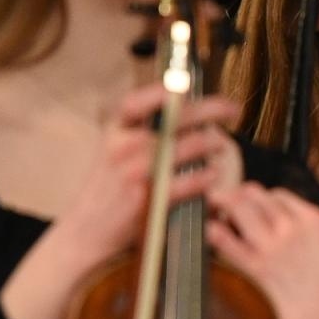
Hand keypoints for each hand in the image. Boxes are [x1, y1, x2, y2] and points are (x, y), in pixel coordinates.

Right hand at [1, 82, 240, 318]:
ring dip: (210, 145)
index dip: (162, 89)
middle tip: (233, 110)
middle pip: (173, 120)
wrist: (85, 234)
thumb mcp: (114, 156)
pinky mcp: (148, 199)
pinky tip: (214, 177)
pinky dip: (204, 179)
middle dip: (209, 111)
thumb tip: (184, 118)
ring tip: (221, 146)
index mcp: (114, 132)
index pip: (136, 101)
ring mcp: (134, 172)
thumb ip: (142, 137)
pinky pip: (186, 183)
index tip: (189, 83)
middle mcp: (122, 147)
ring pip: (184, 148)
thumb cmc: (106, 194)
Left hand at [207, 184, 318, 318]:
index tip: (245, 214)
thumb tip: (251, 214)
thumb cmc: (315, 294)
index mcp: (313, 220)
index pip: (275, 194)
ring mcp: (274, 247)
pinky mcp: (255, 268)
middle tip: (221, 215)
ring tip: (216, 228)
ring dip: (221, 212)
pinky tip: (206, 241)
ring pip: (236, 206)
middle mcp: (294, 227)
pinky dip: (210, 233)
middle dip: (233, 201)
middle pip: (252, 193)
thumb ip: (291, 231)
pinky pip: (221, 236)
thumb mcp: (316, 251)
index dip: (256, 201)